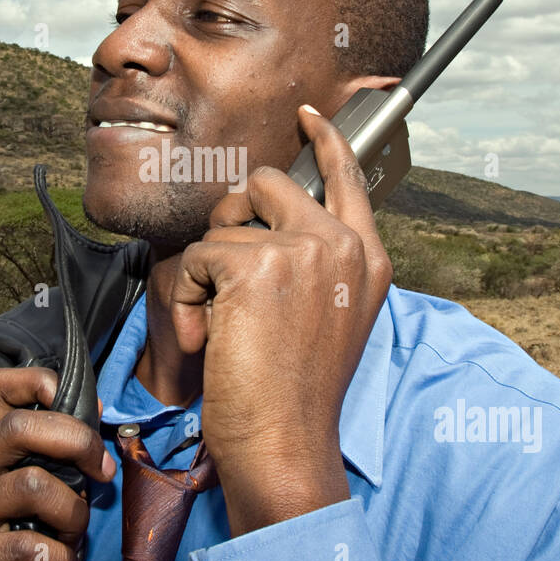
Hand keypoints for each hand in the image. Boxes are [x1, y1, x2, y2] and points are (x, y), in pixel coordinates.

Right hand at [0, 366, 115, 560]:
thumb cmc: (18, 543)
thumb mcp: (37, 491)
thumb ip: (56, 452)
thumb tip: (96, 404)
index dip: (41, 382)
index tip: (81, 409)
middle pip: (19, 426)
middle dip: (78, 442)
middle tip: (103, 472)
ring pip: (32, 485)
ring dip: (73, 515)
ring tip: (76, 539)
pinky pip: (27, 546)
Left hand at [168, 104, 392, 535]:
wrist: (286, 443)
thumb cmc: (297, 395)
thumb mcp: (331, 320)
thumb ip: (318, 267)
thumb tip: (268, 225)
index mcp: (369, 260)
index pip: (349, 178)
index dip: (326, 141)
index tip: (307, 116)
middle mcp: (345, 246)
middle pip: (268, 184)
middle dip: (232, 218)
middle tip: (225, 275)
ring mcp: (305, 250)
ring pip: (226, 224)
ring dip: (208, 276)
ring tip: (222, 327)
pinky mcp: (257, 264)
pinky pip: (199, 255)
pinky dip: (190, 297)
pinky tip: (210, 337)